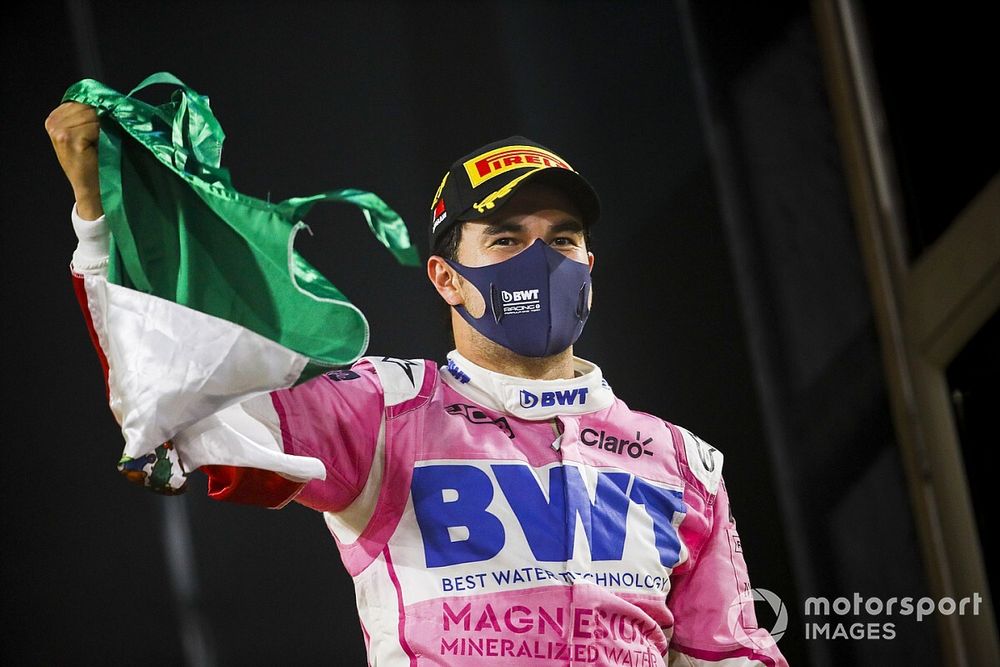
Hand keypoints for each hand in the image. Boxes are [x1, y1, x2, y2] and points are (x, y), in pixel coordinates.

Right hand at [45, 102, 102, 219]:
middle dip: (102, 118)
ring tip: (102, 143)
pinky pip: (95, 125)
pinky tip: (101, 147)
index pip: (81, 100)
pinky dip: (103, 134)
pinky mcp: (69, 139)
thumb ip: (87, 116)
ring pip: (93, 114)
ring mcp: (59, 131)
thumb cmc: (93, 162)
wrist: (92, 188)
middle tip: (104, 138)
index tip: (104, 126)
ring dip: (104, 127)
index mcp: (54, 118)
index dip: (98, 110)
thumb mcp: (85, 134)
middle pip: (87, 106)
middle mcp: (53, 122)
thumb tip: (106, 98)